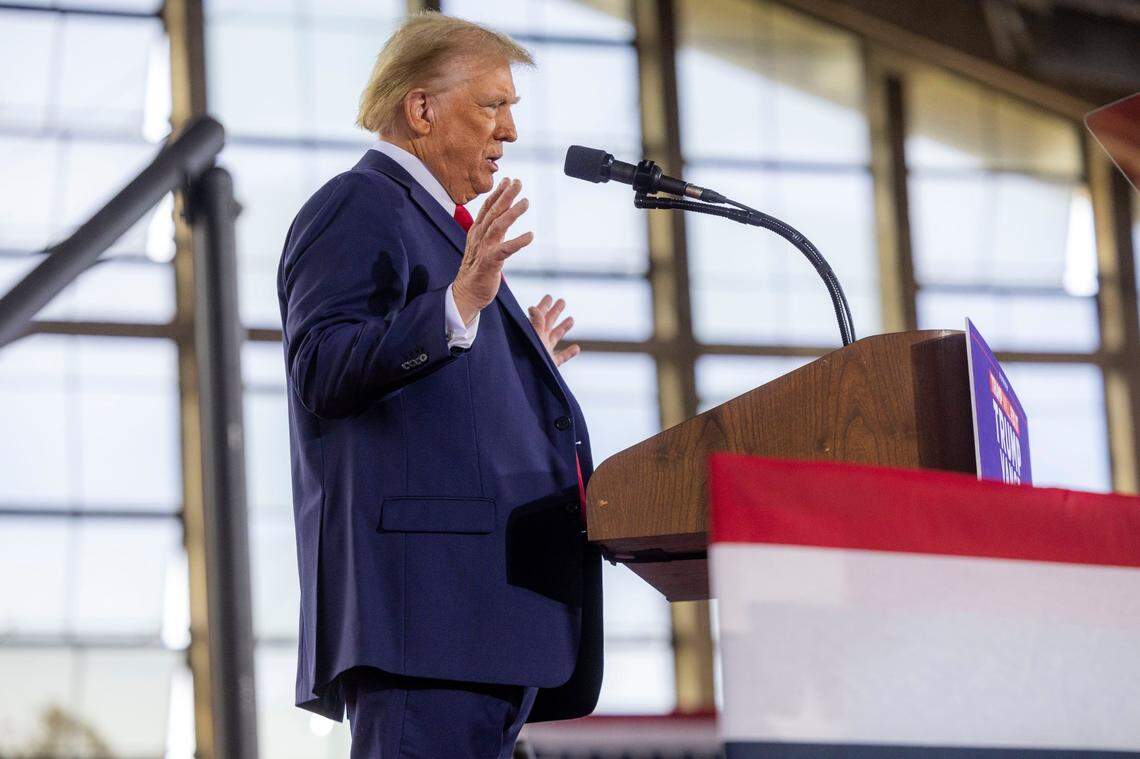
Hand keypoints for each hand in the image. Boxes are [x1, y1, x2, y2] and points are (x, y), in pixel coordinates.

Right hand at [451, 178, 532, 323]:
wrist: (466, 294)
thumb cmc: (476, 270)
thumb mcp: (481, 246)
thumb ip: (489, 231)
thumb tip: (500, 218)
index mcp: (477, 232)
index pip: (487, 208)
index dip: (497, 193)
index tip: (507, 180)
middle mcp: (479, 238)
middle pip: (493, 212)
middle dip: (506, 195)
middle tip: (518, 182)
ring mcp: (483, 249)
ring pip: (498, 226)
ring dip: (512, 213)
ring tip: (526, 202)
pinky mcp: (490, 263)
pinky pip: (505, 250)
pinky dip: (518, 242)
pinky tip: (530, 235)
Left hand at [527, 294, 579, 366]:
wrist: (527, 379)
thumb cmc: (527, 356)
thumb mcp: (534, 337)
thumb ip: (536, 322)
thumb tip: (533, 308)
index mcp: (534, 331)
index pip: (540, 314)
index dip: (545, 305)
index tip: (550, 296)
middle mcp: (539, 339)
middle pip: (549, 322)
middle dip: (556, 311)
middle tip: (562, 301)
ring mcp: (545, 351)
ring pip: (556, 337)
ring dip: (563, 328)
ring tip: (571, 319)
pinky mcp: (550, 364)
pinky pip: (561, 357)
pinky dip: (569, 352)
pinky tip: (577, 348)